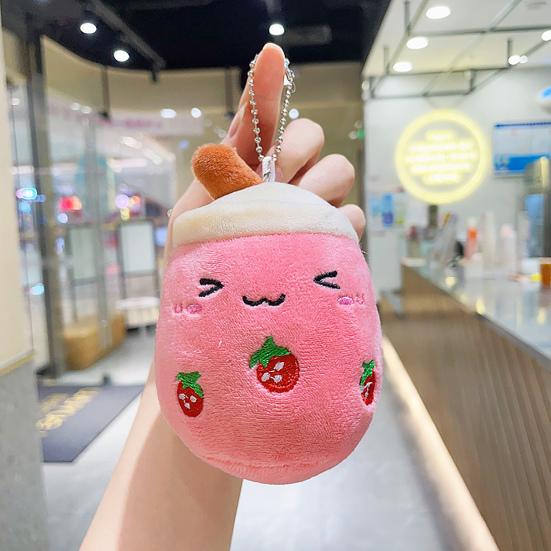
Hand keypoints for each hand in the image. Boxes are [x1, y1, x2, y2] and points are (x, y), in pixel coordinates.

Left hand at [167, 42, 364, 251]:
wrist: (222, 311)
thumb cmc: (199, 262)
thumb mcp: (192, 216)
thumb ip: (215, 175)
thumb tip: (229, 138)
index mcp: (244, 167)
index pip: (257, 118)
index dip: (265, 86)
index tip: (272, 57)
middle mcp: (284, 179)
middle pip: (311, 134)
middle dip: (297, 150)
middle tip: (273, 184)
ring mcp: (313, 206)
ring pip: (339, 169)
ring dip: (317, 190)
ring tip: (289, 223)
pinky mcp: (334, 237)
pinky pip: (351, 215)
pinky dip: (335, 225)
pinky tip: (312, 242)